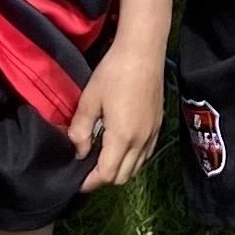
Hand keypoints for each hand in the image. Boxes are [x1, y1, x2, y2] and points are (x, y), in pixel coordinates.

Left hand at [70, 37, 165, 189]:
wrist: (143, 51)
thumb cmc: (113, 72)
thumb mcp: (89, 100)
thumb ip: (81, 130)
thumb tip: (79, 151)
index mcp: (122, 137)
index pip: (106, 175)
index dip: (90, 183)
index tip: (76, 181)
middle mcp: (141, 141)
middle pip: (122, 177)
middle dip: (103, 179)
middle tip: (86, 170)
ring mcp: (152, 134)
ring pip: (136, 168)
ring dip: (119, 170)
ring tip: (102, 159)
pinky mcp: (158, 125)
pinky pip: (145, 155)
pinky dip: (132, 160)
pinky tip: (120, 147)